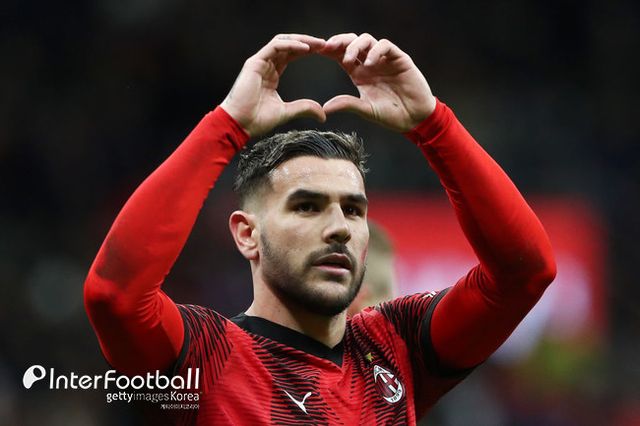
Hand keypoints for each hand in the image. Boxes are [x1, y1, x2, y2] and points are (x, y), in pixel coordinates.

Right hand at [221, 34, 326, 136]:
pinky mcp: (254, 63)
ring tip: (318, 44)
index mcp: (272, 75)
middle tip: (325, 44)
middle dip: (307, 42)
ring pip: (282, 42)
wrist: (239, 124)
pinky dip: (291, 45)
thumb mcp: (287, 112)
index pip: (291, 55)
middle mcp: (265, 66)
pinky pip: (275, 46)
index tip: (324, 52)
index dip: (307, 51)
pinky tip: (305, 48)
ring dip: (301, 40)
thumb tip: (323, 115)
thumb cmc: (256, 120)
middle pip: (288, 46)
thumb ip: (304, 109)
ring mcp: (259, 63)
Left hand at [320, 33, 435, 131]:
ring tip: (349, 60)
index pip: (342, 55)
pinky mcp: (399, 59)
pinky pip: (385, 46)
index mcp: (359, 73)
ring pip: (367, 40)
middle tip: (327, 47)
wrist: (415, 118)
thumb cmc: (391, 115)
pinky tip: (370, 64)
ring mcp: (384, 59)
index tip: (317, 51)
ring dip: (355, 46)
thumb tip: (324, 108)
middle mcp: (370, 63)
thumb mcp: (366, 109)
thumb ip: (347, 104)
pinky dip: (375, 51)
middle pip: (352, 42)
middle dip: (339, 41)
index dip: (330, 50)